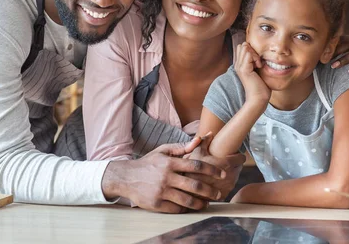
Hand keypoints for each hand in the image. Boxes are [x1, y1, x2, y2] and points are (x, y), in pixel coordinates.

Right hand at [101, 139, 225, 213]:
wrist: (125, 177)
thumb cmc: (148, 163)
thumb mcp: (162, 151)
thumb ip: (182, 147)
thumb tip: (199, 139)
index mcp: (170, 162)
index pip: (196, 165)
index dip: (212, 170)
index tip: (223, 174)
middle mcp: (166, 177)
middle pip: (195, 185)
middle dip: (210, 191)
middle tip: (218, 194)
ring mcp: (161, 192)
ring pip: (187, 200)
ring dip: (201, 203)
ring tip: (207, 203)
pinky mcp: (156, 204)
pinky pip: (177, 208)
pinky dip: (186, 209)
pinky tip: (192, 207)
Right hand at [184, 137, 245, 200]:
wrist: (187, 192)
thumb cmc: (191, 170)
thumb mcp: (196, 153)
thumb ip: (204, 142)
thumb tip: (210, 133)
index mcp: (227, 164)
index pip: (241, 158)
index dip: (236, 155)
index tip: (230, 155)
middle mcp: (231, 176)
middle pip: (239, 168)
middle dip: (233, 165)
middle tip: (223, 163)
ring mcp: (228, 187)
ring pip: (235, 178)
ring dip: (229, 175)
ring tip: (217, 172)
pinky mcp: (224, 196)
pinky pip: (228, 188)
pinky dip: (224, 185)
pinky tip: (214, 182)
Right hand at [235, 43, 270, 102]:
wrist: (258, 98)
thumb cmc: (260, 86)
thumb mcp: (258, 70)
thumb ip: (256, 61)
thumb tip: (259, 53)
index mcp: (240, 65)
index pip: (242, 47)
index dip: (251, 50)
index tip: (257, 61)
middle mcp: (237, 65)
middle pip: (243, 46)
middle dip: (252, 50)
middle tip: (258, 62)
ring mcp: (239, 67)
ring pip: (245, 48)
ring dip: (255, 54)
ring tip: (258, 64)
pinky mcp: (244, 69)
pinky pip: (249, 54)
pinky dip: (256, 58)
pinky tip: (259, 66)